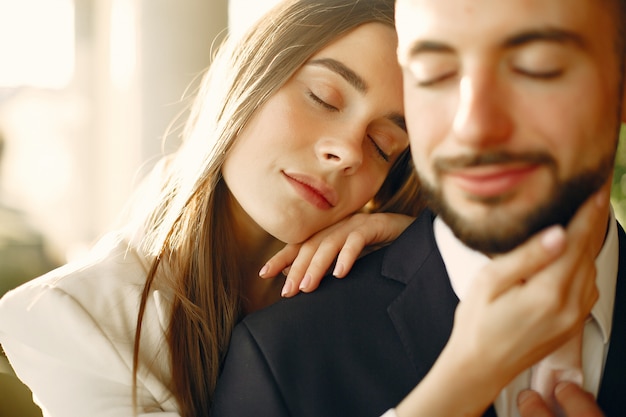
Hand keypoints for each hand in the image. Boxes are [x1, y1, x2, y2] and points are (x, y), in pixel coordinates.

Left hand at [258, 212, 413, 296]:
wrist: (414, 234)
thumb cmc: (380, 250)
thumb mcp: (350, 260)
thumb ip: (326, 266)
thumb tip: (295, 277)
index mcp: (331, 233)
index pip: (301, 245)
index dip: (282, 258)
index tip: (263, 273)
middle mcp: (340, 226)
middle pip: (312, 246)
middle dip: (297, 269)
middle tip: (287, 291)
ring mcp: (357, 224)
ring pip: (330, 243)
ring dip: (317, 266)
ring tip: (307, 287)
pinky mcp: (376, 225)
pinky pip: (358, 240)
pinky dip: (347, 256)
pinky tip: (340, 273)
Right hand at [394, 187, 607, 416]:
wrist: (480, 367)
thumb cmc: (476, 324)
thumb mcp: (488, 283)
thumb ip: (525, 257)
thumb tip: (557, 234)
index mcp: (547, 293)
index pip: (575, 242)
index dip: (587, 213)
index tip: (595, 190)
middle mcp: (569, 306)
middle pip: (587, 254)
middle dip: (591, 223)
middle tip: (592, 195)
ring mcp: (574, 317)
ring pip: (590, 270)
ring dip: (587, 244)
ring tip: (581, 219)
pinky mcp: (572, 324)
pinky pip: (587, 287)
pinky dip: (583, 265)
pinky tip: (570, 254)